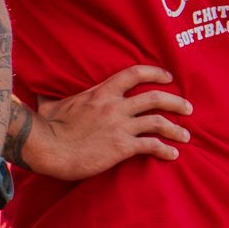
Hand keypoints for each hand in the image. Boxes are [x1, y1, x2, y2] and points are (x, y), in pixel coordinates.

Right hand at [22, 66, 191, 179]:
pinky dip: (165, 150)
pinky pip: (151, 145)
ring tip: (187, 135)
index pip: (134, 73)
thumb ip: (53, 94)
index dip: (155, 73)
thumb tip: (39, 90)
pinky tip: (172, 154)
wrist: (48, 148)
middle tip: (188, 107)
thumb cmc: (47, 127)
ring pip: (158, 122)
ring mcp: (120, 126)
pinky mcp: (121, 147)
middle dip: (176, 102)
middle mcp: (115, 106)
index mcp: (101, 92)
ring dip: (176, 129)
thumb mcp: (51, 103)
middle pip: (155, 98)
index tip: (168, 77)